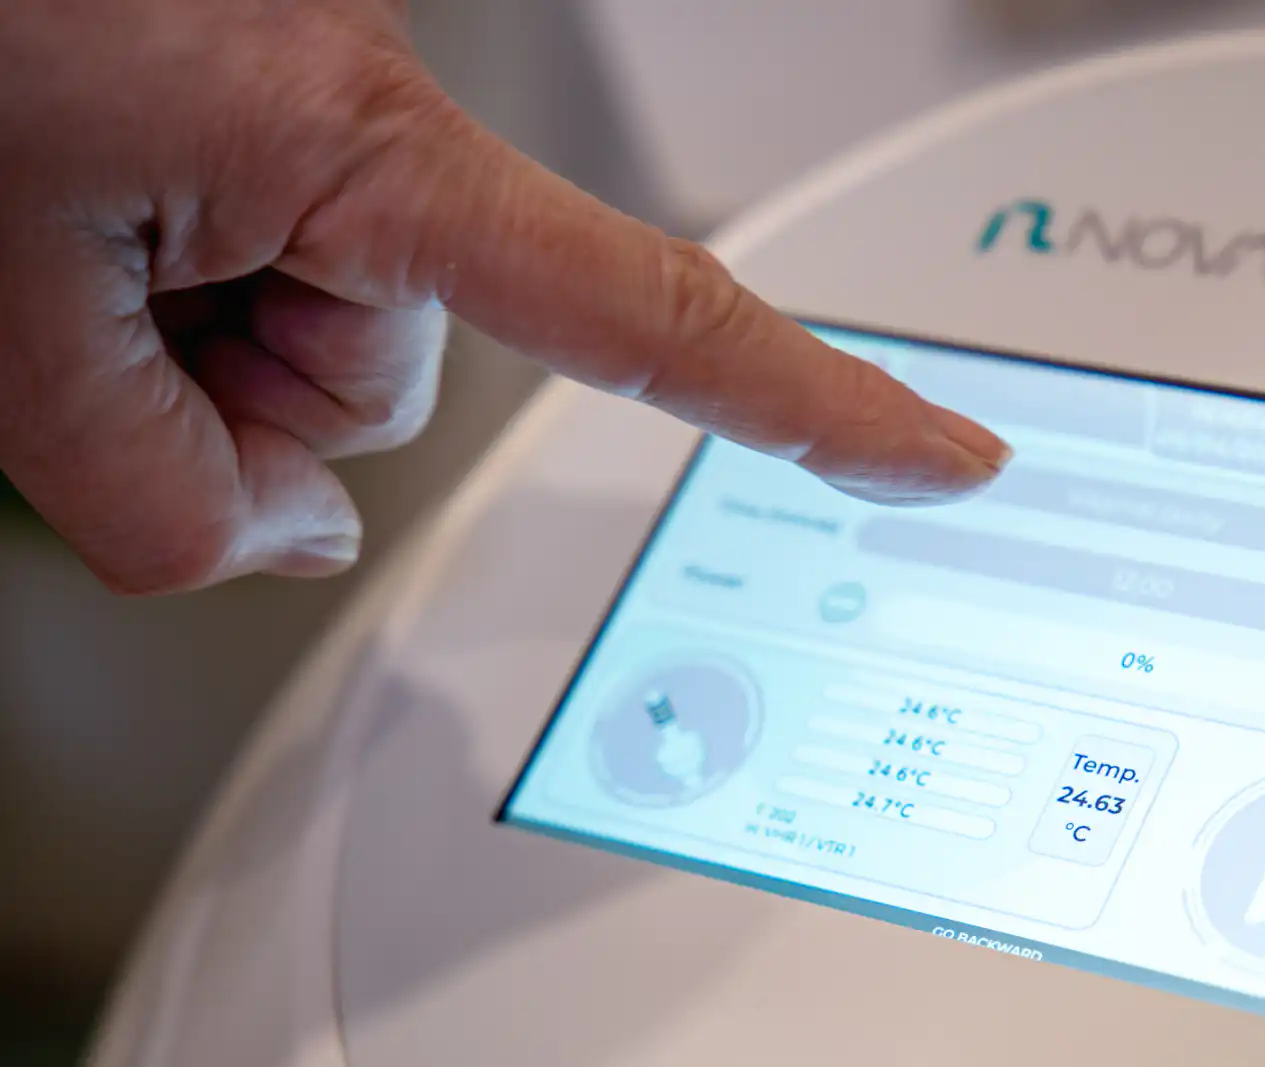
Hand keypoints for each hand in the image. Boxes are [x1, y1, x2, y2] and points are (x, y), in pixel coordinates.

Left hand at [0, 0, 1007, 594]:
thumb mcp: (7, 318)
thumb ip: (160, 496)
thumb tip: (285, 544)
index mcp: (359, 147)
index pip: (651, 319)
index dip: (816, 404)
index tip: (938, 452)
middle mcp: (373, 109)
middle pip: (395, 372)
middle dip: (249, 389)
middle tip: (96, 311)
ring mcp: (323, 96)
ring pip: (325, 328)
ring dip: (196, 334)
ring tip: (69, 242)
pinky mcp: (274, 91)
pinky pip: (277, 251)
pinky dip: (182, 275)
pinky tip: (85, 213)